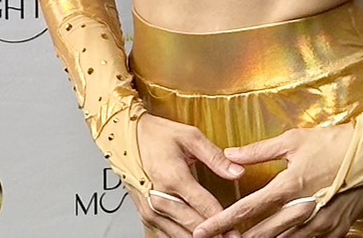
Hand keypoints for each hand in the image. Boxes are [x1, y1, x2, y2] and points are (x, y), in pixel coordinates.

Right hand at [128, 113, 245, 236]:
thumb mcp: (190, 136)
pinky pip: (167, 234)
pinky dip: (182, 236)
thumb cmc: (157, 135)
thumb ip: (215, 157)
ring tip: (218, 237)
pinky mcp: (145, 215)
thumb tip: (238, 171)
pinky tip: (196, 236)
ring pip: (179, 236)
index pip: (205, 208)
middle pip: (193, 227)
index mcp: (173, 178)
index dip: (224, 221)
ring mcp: (150, 210)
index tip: (238, 231)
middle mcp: (159, 198)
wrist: (125, 136)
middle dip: (215, 235)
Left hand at [191, 123, 356, 236]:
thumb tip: (229, 154)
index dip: (223, 221)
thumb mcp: (293, 140)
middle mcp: (303, 209)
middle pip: (263, 234)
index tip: (203, 230)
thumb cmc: (332, 142)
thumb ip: (258, 151)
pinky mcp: (336, 231)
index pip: (249, 208)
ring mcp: (320, 224)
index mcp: (289, 185)